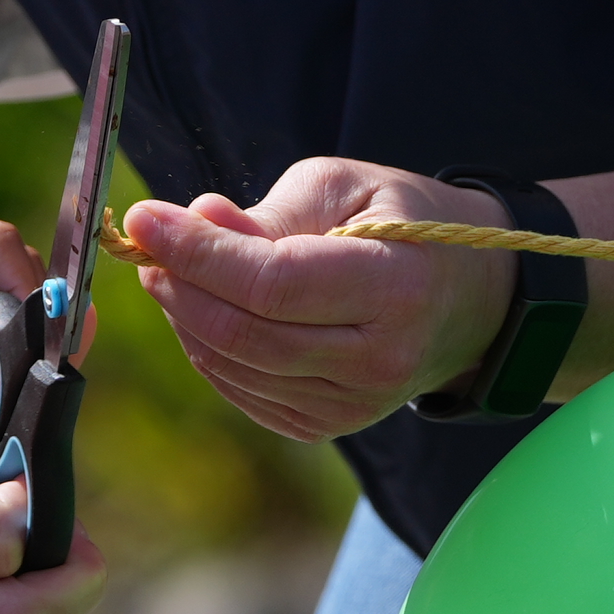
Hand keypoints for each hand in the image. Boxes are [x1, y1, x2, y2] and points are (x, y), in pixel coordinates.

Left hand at [120, 160, 508, 442]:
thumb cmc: (404, 225)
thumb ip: (269, 213)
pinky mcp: (326, 425)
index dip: (198, 253)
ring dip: (184, 314)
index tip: (146, 217)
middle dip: (179, 284)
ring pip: (233, 365)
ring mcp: (353, 404)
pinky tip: (204, 308)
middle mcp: (378, 361)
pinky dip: (206, 347)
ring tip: (173, 267)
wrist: (468, 299)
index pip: (272, 283)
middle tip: (148, 242)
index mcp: (396, 290)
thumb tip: (194, 220)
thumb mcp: (347, 188)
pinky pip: (240, 389)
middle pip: (244, 332)